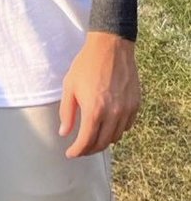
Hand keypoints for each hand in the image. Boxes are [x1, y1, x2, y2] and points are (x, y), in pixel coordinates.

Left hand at [58, 32, 140, 158]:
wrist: (111, 47)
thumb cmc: (87, 65)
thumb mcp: (69, 86)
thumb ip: (67, 112)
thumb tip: (64, 133)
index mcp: (94, 111)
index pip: (86, 142)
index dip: (77, 151)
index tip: (71, 154)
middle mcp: (113, 114)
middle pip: (102, 144)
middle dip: (89, 150)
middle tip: (81, 149)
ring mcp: (126, 110)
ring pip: (116, 137)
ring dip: (103, 141)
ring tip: (93, 138)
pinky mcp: (135, 104)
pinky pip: (127, 126)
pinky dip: (117, 130)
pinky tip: (108, 125)